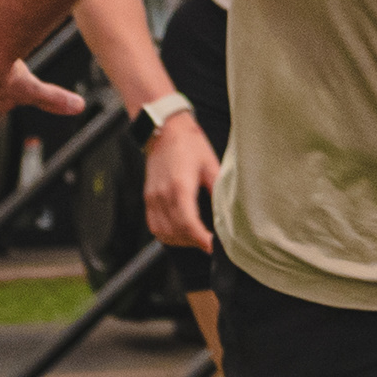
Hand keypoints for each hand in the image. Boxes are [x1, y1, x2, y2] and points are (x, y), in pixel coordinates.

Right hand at [141, 111, 219, 249]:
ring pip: (162, 232)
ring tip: (195, 239)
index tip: (213, 247)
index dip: (201, 240)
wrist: (165, 129)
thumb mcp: (210, 164)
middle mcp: (163, 195)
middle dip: (193, 242)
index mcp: (180, 187)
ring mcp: (153, 197)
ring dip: (179, 241)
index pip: (189, 224)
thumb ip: (218, 189)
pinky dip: (166, 234)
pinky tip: (179, 233)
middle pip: (176, 232)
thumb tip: (229, 211)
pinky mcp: (148, 197)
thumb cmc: (189, 143)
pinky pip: (153, 225)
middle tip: (209, 243)